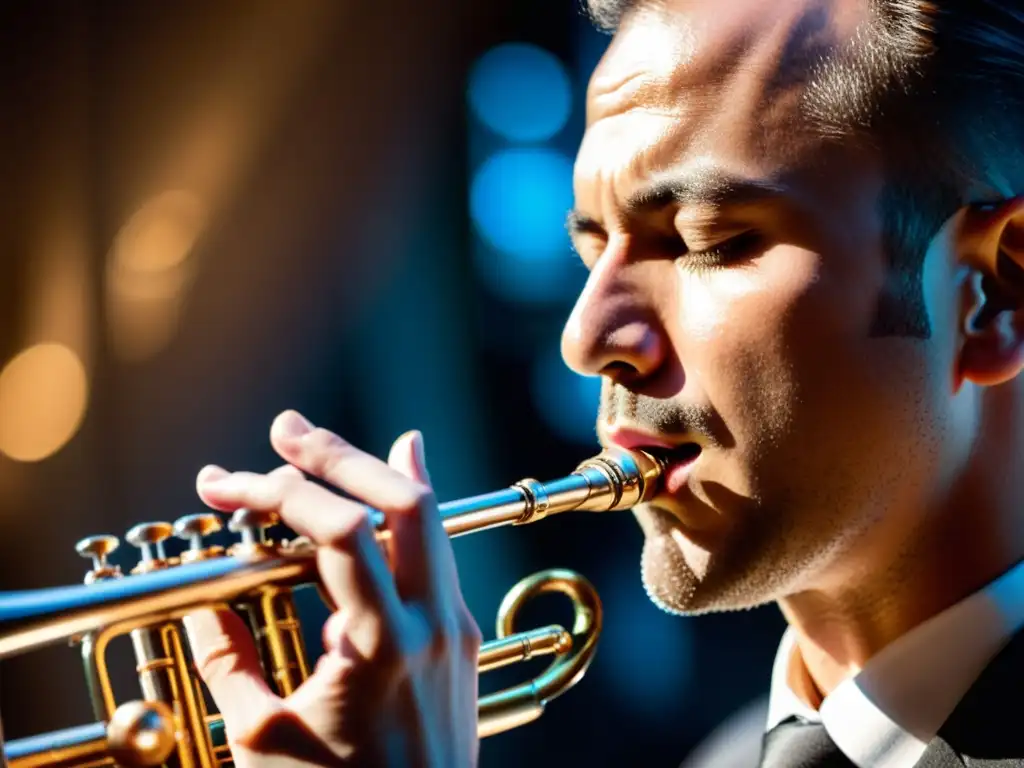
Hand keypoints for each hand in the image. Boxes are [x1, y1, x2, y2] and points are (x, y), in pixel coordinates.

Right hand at [185, 410, 481, 767]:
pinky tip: (388, 482)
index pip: (340, 532)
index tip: (225, 487)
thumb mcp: (264, 742)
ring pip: (430, 521)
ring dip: (373, 474)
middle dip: (341, 454)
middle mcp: (435, 624)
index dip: (278, 494)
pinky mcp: (459, 641)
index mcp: (384, 646)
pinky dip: (404, 514)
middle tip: (285, 429)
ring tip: (321, 448)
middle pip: (405, 501)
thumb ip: (231, 662)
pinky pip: (437, 556)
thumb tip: (205, 602)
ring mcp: (456, 629)